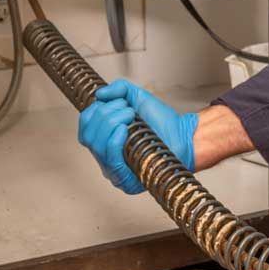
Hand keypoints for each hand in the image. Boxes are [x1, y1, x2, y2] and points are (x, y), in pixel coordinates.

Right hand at [77, 79, 198, 194]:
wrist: (184, 135)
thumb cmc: (163, 121)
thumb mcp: (136, 97)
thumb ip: (117, 89)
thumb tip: (99, 94)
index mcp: (105, 139)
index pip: (85, 127)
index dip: (95, 111)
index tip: (114, 102)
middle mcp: (107, 156)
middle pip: (89, 135)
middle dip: (106, 115)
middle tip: (127, 109)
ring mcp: (115, 169)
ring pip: (97, 146)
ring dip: (112, 123)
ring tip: (130, 116)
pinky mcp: (126, 180)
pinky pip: (110, 160)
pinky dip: (114, 141)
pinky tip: (124, 129)